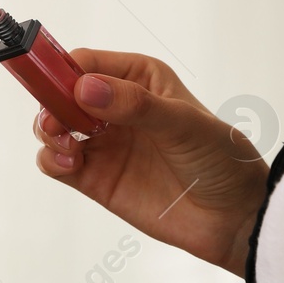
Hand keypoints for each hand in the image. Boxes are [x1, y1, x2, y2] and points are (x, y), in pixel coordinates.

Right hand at [34, 48, 268, 275]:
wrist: (235, 220)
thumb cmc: (222, 161)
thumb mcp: (185, 124)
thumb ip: (136, 104)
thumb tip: (85, 88)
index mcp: (137, 78)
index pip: (85, 62)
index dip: (62, 71)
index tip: (52, 87)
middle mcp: (113, 106)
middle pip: (59, 92)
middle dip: (49, 103)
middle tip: (57, 123)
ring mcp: (102, 142)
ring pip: (52, 125)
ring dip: (48, 130)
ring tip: (66, 145)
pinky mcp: (94, 176)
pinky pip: (55, 161)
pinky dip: (51, 159)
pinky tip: (69, 163)